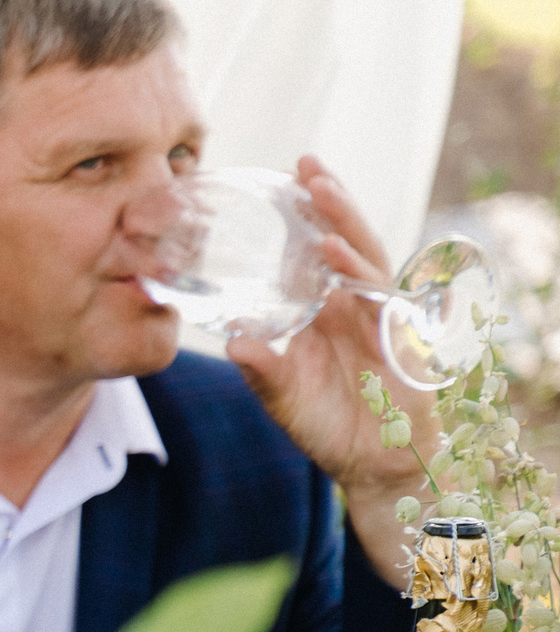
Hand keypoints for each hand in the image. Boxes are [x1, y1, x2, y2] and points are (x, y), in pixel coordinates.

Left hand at [222, 156, 433, 582]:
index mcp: (326, 309)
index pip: (317, 252)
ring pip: (365, 259)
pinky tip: (335, 257)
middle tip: (305, 163)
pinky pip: (379, 300)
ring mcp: (380, 319)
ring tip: (318, 191)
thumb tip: (231, 340)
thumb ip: (258, 367)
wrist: (372, 468)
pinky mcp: (399, 340)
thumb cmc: (327, 425)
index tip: (282, 179)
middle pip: (344, 242)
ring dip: (342, 224)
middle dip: (329, 202)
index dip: (306, 218)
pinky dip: (357, 276)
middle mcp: (354, 306)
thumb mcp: (280, 394)